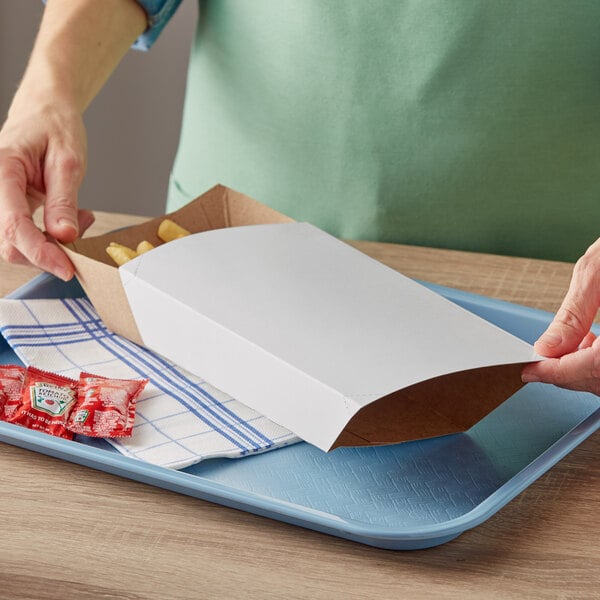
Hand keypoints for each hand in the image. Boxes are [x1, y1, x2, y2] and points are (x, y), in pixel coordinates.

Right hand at [0, 101, 93, 279]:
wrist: (44, 110)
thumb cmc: (54, 125)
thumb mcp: (68, 160)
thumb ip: (64, 200)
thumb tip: (65, 236)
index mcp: (2, 169)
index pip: (14, 225)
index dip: (40, 253)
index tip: (67, 269)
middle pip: (10, 242)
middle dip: (48, 252)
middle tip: (82, 232)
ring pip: (17, 243)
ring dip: (52, 244)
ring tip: (81, 218)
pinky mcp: (8, 206)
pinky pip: (24, 233)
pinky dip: (50, 236)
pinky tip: (72, 220)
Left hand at [522, 238, 599, 394]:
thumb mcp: (596, 272)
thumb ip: (573, 314)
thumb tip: (547, 346)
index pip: (592, 368)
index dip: (557, 373)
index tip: (531, 371)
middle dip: (567, 373)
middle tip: (540, 362)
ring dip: (584, 369)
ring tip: (566, 348)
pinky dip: (599, 361)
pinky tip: (591, 343)